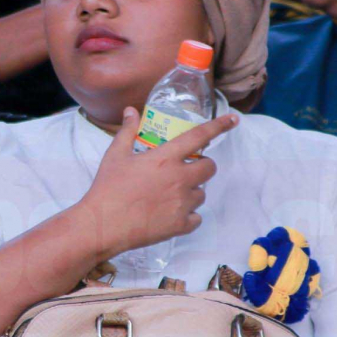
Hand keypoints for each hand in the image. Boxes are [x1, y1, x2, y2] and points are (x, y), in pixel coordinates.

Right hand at [79, 108, 237, 259]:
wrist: (103, 225)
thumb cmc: (108, 188)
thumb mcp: (115, 155)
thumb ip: (127, 131)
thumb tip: (130, 111)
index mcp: (165, 158)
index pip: (199, 136)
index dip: (219, 126)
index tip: (233, 119)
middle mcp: (180, 178)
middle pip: (209, 167)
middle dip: (201, 166)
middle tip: (184, 170)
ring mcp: (183, 203)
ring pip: (201, 193)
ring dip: (191, 192)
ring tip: (168, 195)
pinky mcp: (181, 225)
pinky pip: (196, 218)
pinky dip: (187, 216)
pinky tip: (169, 215)